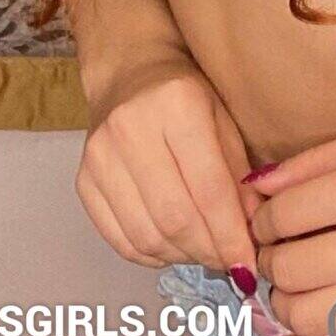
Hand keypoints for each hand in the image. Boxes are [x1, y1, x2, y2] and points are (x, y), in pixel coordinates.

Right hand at [75, 44, 260, 286]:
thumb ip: (239, 172)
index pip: (209, 188)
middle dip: (208, 251)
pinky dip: (151, 255)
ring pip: (146, 235)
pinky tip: (173, 248)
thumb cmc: (187, 92)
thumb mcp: (223, 117)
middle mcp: (131, 129)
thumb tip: (253, 231)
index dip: (231, 234)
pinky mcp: (82, 181)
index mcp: (177, 104)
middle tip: (229, 261)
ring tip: (204, 253)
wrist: (129, 71)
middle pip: (175, 217)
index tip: (249, 264)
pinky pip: (119, 239)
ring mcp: (100, 157)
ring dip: (182, 257)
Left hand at [248, 122, 335, 335]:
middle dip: (272, 257)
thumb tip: (253, 184)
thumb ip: (312, 162)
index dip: (264, 215)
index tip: (272, 214)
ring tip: (295, 281)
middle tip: (283, 245)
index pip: (280, 215)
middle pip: (285, 267)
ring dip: (283, 302)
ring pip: (301, 317)